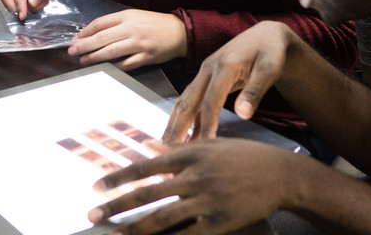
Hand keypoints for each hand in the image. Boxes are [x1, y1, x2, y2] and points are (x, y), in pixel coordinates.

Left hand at [67, 9, 186, 70]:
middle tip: (72, 50)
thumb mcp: (134, 17)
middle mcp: (132, 29)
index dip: (86, 31)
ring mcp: (139, 43)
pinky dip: (115, 66)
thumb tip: (94, 33)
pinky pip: (127, 63)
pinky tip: (106, 68)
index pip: (101, 23)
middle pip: (103, 37)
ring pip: (112, 51)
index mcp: (127, 16)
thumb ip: (116, 23)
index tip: (76, 38)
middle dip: (85, 45)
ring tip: (83, 60)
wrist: (179, 31)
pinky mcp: (147, 57)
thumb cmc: (154, 24)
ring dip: (95, 56)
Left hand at [88, 138, 296, 234]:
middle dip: (116, 205)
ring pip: (161, 217)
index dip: (118, 177)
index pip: (144, 166)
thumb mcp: (210, 144)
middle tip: (92, 215)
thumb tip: (148, 147)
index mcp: (189, 154)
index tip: (96, 186)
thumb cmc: (243, 155)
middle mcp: (193, 175)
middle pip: (146, 193)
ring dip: (132, 228)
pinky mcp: (218, 222)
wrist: (278, 173)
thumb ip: (179, 148)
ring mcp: (205, 200)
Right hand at [163, 21, 293, 141]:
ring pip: (185, 100)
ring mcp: (204, 72)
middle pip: (188, 101)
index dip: (206, 125)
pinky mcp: (205, 78)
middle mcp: (207, 69)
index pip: (210, 101)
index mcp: (223, 67)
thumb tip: (243, 115)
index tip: (202, 147)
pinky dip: (184, 117)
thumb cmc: (270, 52)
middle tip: (168, 152)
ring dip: (175, 123)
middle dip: (177, 127)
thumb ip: (255, 91)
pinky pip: (191, 99)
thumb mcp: (269, 69)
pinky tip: (182, 135)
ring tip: (166, 147)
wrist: (265, 35)